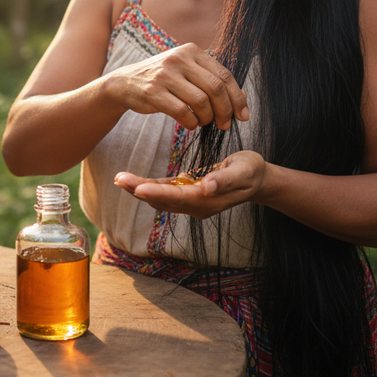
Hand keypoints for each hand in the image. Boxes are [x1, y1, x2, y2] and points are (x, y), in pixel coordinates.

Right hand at [105, 43, 248, 130]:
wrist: (125, 83)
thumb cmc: (163, 80)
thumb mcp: (187, 73)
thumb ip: (212, 81)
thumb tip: (243, 98)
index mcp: (191, 51)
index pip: (224, 75)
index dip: (237, 97)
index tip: (242, 115)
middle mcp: (179, 59)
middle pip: (215, 88)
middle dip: (225, 110)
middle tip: (225, 124)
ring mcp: (165, 74)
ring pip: (200, 101)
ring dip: (207, 118)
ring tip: (203, 123)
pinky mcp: (153, 91)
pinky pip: (182, 111)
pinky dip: (191, 122)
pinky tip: (190, 124)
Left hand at [113, 150, 268, 219]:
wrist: (256, 180)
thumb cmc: (251, 171)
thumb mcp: (243, 171)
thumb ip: (225, 179)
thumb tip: (207, 186)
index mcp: (208, 200)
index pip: (177, 197)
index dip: (157, 193)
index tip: (138, 188)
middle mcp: (196, 206)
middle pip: (163, 200)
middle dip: (140, 190)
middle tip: (120, 179)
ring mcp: (192, 203)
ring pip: (161, 198)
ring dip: (140, 190)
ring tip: (121, 179)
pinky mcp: (188, 194)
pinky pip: (166, 193)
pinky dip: (150, 188)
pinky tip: (135, 182)